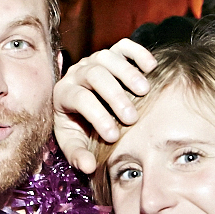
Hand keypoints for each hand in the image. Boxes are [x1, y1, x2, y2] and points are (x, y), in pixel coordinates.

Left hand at [53, 38, 156, 172]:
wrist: (83, 107)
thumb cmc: (79, 127)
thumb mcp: (74, 142)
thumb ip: (78, 155)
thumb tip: (89, 167)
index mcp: (63, 93)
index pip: (78, 98)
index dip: (96, 116)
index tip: (114, 136)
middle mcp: (77, 72)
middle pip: (94, 75)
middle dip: (114, 96)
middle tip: (131, 118)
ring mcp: (94, 60)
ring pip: (107, 57)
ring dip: (127, 72)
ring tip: (144, 91)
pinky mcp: (112, 53)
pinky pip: (123, 46)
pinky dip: (137, 52)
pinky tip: (151, 67)